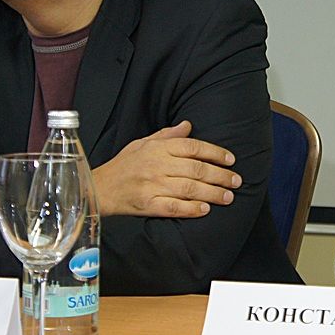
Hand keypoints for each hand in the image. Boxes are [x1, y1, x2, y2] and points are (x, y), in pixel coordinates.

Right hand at [92, 120, 241, 217]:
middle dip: (220, 176)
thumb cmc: (123, 165)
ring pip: (189, 189)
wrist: (98, 189)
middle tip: (236, 181)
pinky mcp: (147, 205)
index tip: (231, 160)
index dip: (215, 152)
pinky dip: (191, 209)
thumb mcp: (142, 143)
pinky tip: (205, 209)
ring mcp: (152, 186)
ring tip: (228, 197)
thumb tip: (189, 125)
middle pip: (196, 169)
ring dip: (212, 193)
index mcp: (157, 148)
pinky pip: (174, 207)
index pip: (193, 147)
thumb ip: (167, 135)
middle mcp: (157, 165)